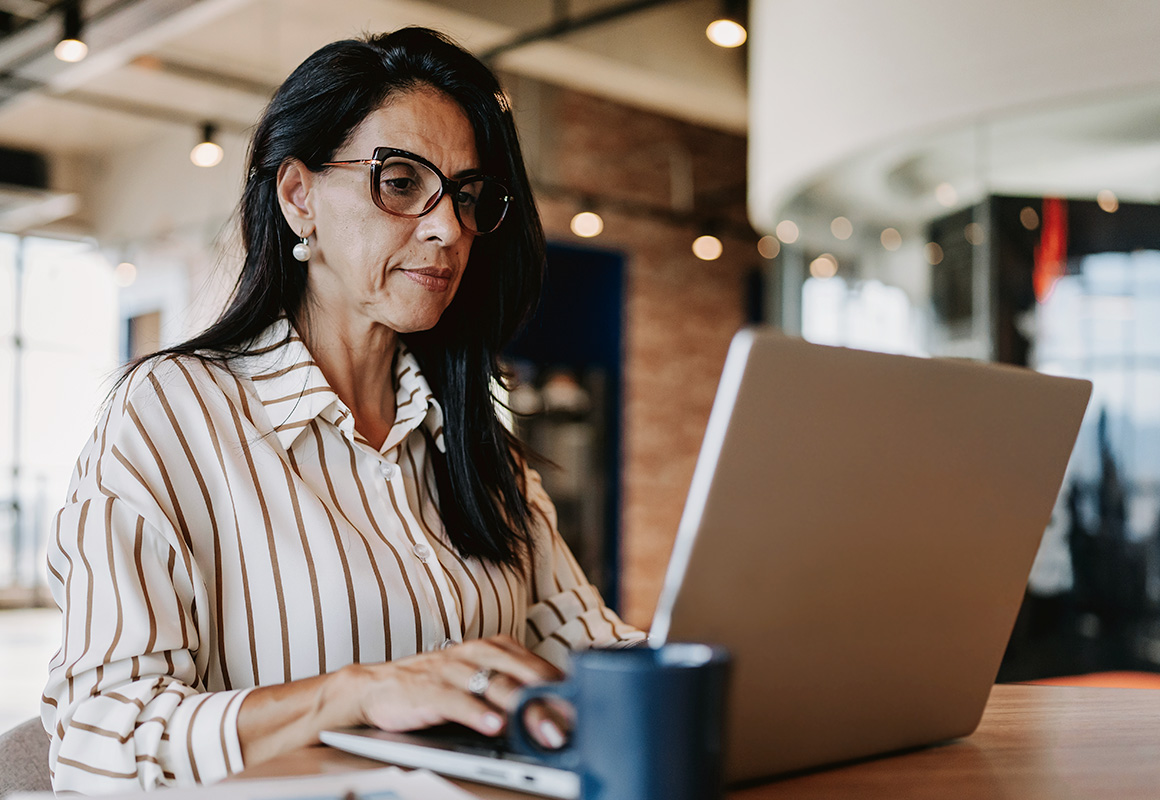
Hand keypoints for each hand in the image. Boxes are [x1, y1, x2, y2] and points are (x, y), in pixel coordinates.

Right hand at [346, 635, 565, 742]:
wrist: (377, 686)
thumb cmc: (435, 684)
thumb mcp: (477, 678)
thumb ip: (512, 688)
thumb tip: (553, 712)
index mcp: (493, 648)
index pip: (537, 665)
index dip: (562, 688)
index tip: (585, 709)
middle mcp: (476, 653)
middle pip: (522, 674)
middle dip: (550, 700)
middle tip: (573, 722)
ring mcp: (453, 670)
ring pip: (496, 686)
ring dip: (523, 709)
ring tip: (545, 729)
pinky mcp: (429, 689)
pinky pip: (457, 701)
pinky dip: (477, 713)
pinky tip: (494, 725)